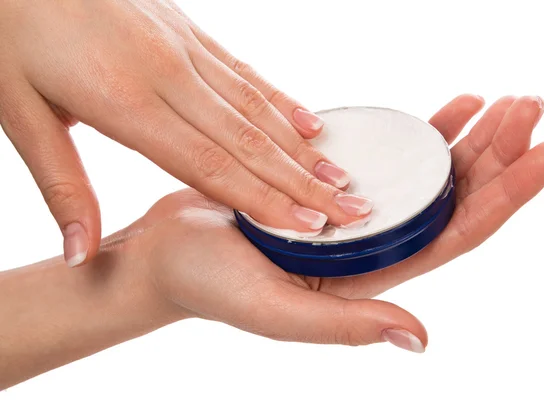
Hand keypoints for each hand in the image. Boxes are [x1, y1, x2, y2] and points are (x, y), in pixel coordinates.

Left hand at [0, 0, 365, 268]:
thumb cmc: (10, 32)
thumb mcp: (19, 112)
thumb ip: (61, 186)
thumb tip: (81, 253)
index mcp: (124, 101)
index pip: (210, 165)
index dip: (263, 200)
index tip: (308, 227)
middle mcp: (166, 73)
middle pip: (248, 140)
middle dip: (303, 182)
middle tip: (350, 208)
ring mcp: (181, 46)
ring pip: (255, 105)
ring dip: (302, 145)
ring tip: (339, 175)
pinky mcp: (185, 29)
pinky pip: (242, 70)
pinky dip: (280, 98)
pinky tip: (308, 121)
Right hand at [116, 94, 543, 352]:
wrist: (167, 255)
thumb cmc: (210, 285)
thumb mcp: (277, 313)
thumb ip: (346, 326)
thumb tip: (421, 338)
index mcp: (373, 274)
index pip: (458, 231)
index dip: (508, 194)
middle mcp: (377, 242)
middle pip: (457, 196)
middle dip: (501, 153)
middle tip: (532, 106)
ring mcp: (359, 212)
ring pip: (432, 173)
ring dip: (473, 138)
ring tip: (506, 101)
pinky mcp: (333, 184)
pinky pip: (393, 155)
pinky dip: (426, 130)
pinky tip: (454, 106)